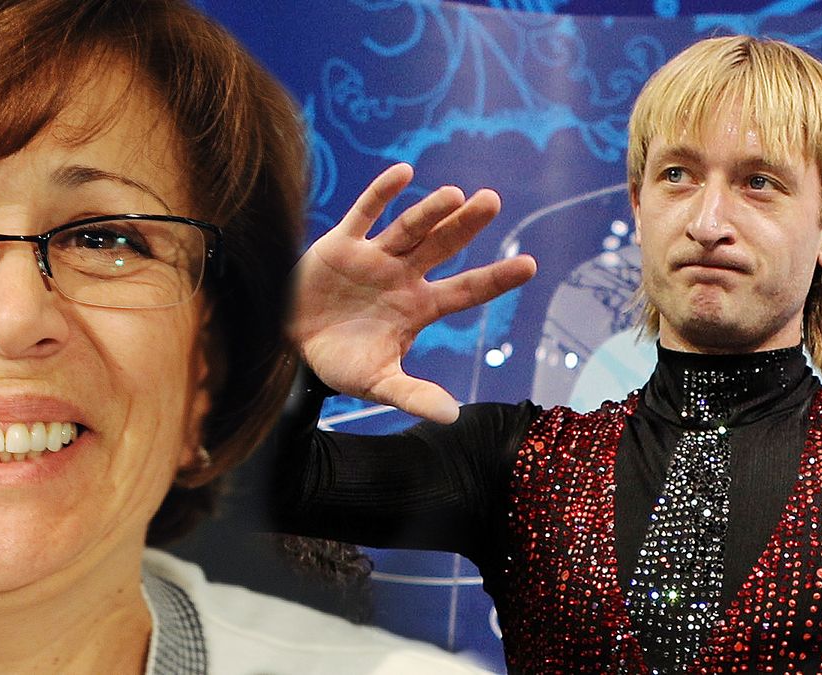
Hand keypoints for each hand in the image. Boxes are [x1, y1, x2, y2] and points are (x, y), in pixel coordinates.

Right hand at [291, 163, 536, 423]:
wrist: (291, 347)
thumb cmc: (340, 362)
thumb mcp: (377, 383)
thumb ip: (413, 396)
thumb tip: (452, 416)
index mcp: (419, 307)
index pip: (466, 290)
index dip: (496, 277)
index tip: (530, 265)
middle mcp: (403, 276)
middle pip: (442, 245)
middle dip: (465, 225)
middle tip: (492, 201)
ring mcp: (374, 257)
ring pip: (408, 228)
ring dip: (429, 211)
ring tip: (454, 195)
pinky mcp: (341, 245)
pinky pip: (364, 215)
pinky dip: (381, 194)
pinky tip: (404, 174)